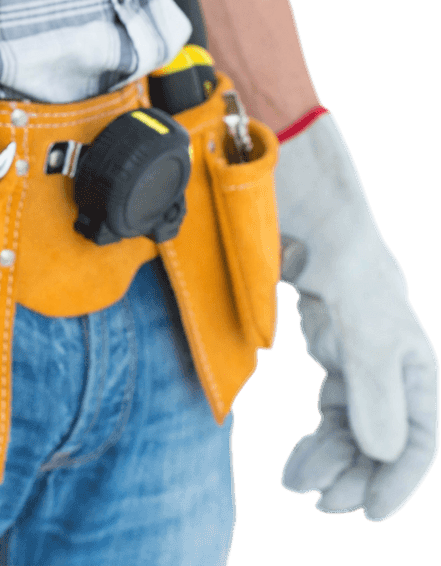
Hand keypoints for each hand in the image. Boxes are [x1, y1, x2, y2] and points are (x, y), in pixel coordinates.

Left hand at [274, 111, 438, 519]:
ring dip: (333, 459)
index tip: (368, 509)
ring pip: (355, 427)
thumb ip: (372, 386)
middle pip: (384, 439)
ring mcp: (359, 357)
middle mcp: (392, 365)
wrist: (303, 211)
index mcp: (414, 362)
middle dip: (357, 474)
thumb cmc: (341, 256)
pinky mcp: (330, 348)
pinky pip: (332, 406)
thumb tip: (382, 453)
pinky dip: (318, 433)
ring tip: (300, 485)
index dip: (398, 480)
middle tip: (324, 504)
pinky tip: (299, 456)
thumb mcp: (361, 322)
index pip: (421, 439)